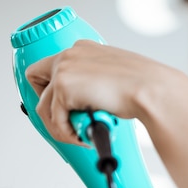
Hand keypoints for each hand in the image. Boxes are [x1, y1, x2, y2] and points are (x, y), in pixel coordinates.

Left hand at [25, 40, 173, 144]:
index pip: (50, 67)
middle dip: (47, 107)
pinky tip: (84, 137)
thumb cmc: (141, 88)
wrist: (151, 90)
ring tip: (79, 136)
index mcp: (82, 49)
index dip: (51, 91)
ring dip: (59, 127)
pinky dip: (67, 134)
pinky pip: (56, 119)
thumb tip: (83, 106)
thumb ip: (92, 85)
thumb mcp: (111, 79)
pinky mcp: (63, 87)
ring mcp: (64, 69)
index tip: (60, 109)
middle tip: (65, 125)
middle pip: (36, 82)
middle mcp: (69, 55)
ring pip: (44, 107)